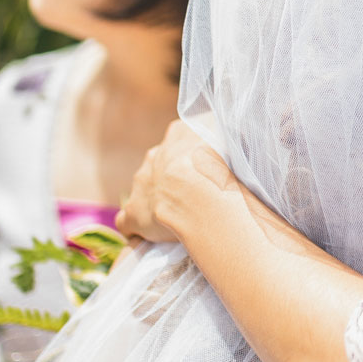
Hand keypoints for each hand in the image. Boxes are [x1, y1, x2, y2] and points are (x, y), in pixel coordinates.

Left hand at [118, 118, 236, 244]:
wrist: (199, 192)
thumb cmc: (220, 163)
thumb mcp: (228, 134)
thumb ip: (226, 130)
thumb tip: (234, 124)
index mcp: (178, 135)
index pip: (181, 134)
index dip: (190, 151)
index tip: (203, 163)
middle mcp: (154, 156)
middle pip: (159, 163)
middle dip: (170, 176)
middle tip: (193, 192)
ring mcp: (141, 185)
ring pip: (143, 190)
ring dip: (156, 200)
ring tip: (179, 216)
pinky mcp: (133, 214)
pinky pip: (128, 223)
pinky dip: (136, 228)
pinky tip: (149, 236)